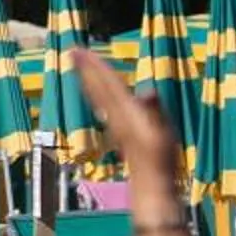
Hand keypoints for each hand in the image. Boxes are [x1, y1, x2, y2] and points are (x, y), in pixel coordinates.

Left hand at [70, 50, 182, 204]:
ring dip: (89, 80)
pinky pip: (103, 105)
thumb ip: (154, 110)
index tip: (79, 51)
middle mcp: (115, 117)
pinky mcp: (119, 132)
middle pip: (97, 88)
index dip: (95, 66)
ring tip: (80, 67)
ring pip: (98, 97)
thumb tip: (148, 91)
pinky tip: (97, 94)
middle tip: (73, 51)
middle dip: (86, 69)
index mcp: (125, 112)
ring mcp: (115, 125)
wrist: (150, 185)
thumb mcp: (163, 133)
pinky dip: (98, 94)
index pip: (107, 83)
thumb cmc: (160, 159)